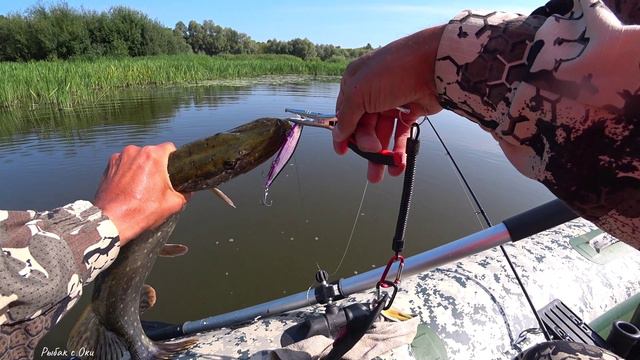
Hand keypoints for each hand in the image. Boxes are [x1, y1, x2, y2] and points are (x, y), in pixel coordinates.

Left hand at [94, 143, 188, 244]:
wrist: (112, 220)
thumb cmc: (141, 211)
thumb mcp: (172, 204)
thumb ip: (185, 194)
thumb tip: (188, 191)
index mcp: (153, 156)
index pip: (170, 148)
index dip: (174, 158)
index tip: (174, 169)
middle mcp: (135, 151)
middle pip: (152, 153)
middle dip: (156, 165)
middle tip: (158, 183)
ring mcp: (119, 157)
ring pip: (137, 158)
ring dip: (141, 168)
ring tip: (141, 187)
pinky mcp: (108, 165)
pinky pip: (124, 164)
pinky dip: (127, 172)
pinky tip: (129, 187)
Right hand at [333, 25, 444, 181]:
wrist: (434, 64)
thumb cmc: (394, 71)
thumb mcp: (360, 92)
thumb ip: (347, 116)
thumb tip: (338, 134)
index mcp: (356, 84)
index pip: (344, 114)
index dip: (344, 134)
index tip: (343, 152)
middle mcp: (372, 92)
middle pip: (364, 127)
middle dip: (367, 146)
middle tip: (373, 156)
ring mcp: (392, 101)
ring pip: (383, 133)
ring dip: (382, 155)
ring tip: (383, 173)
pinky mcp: (410, 110)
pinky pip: (401, 134)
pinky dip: (398, 150)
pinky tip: (398, 165)